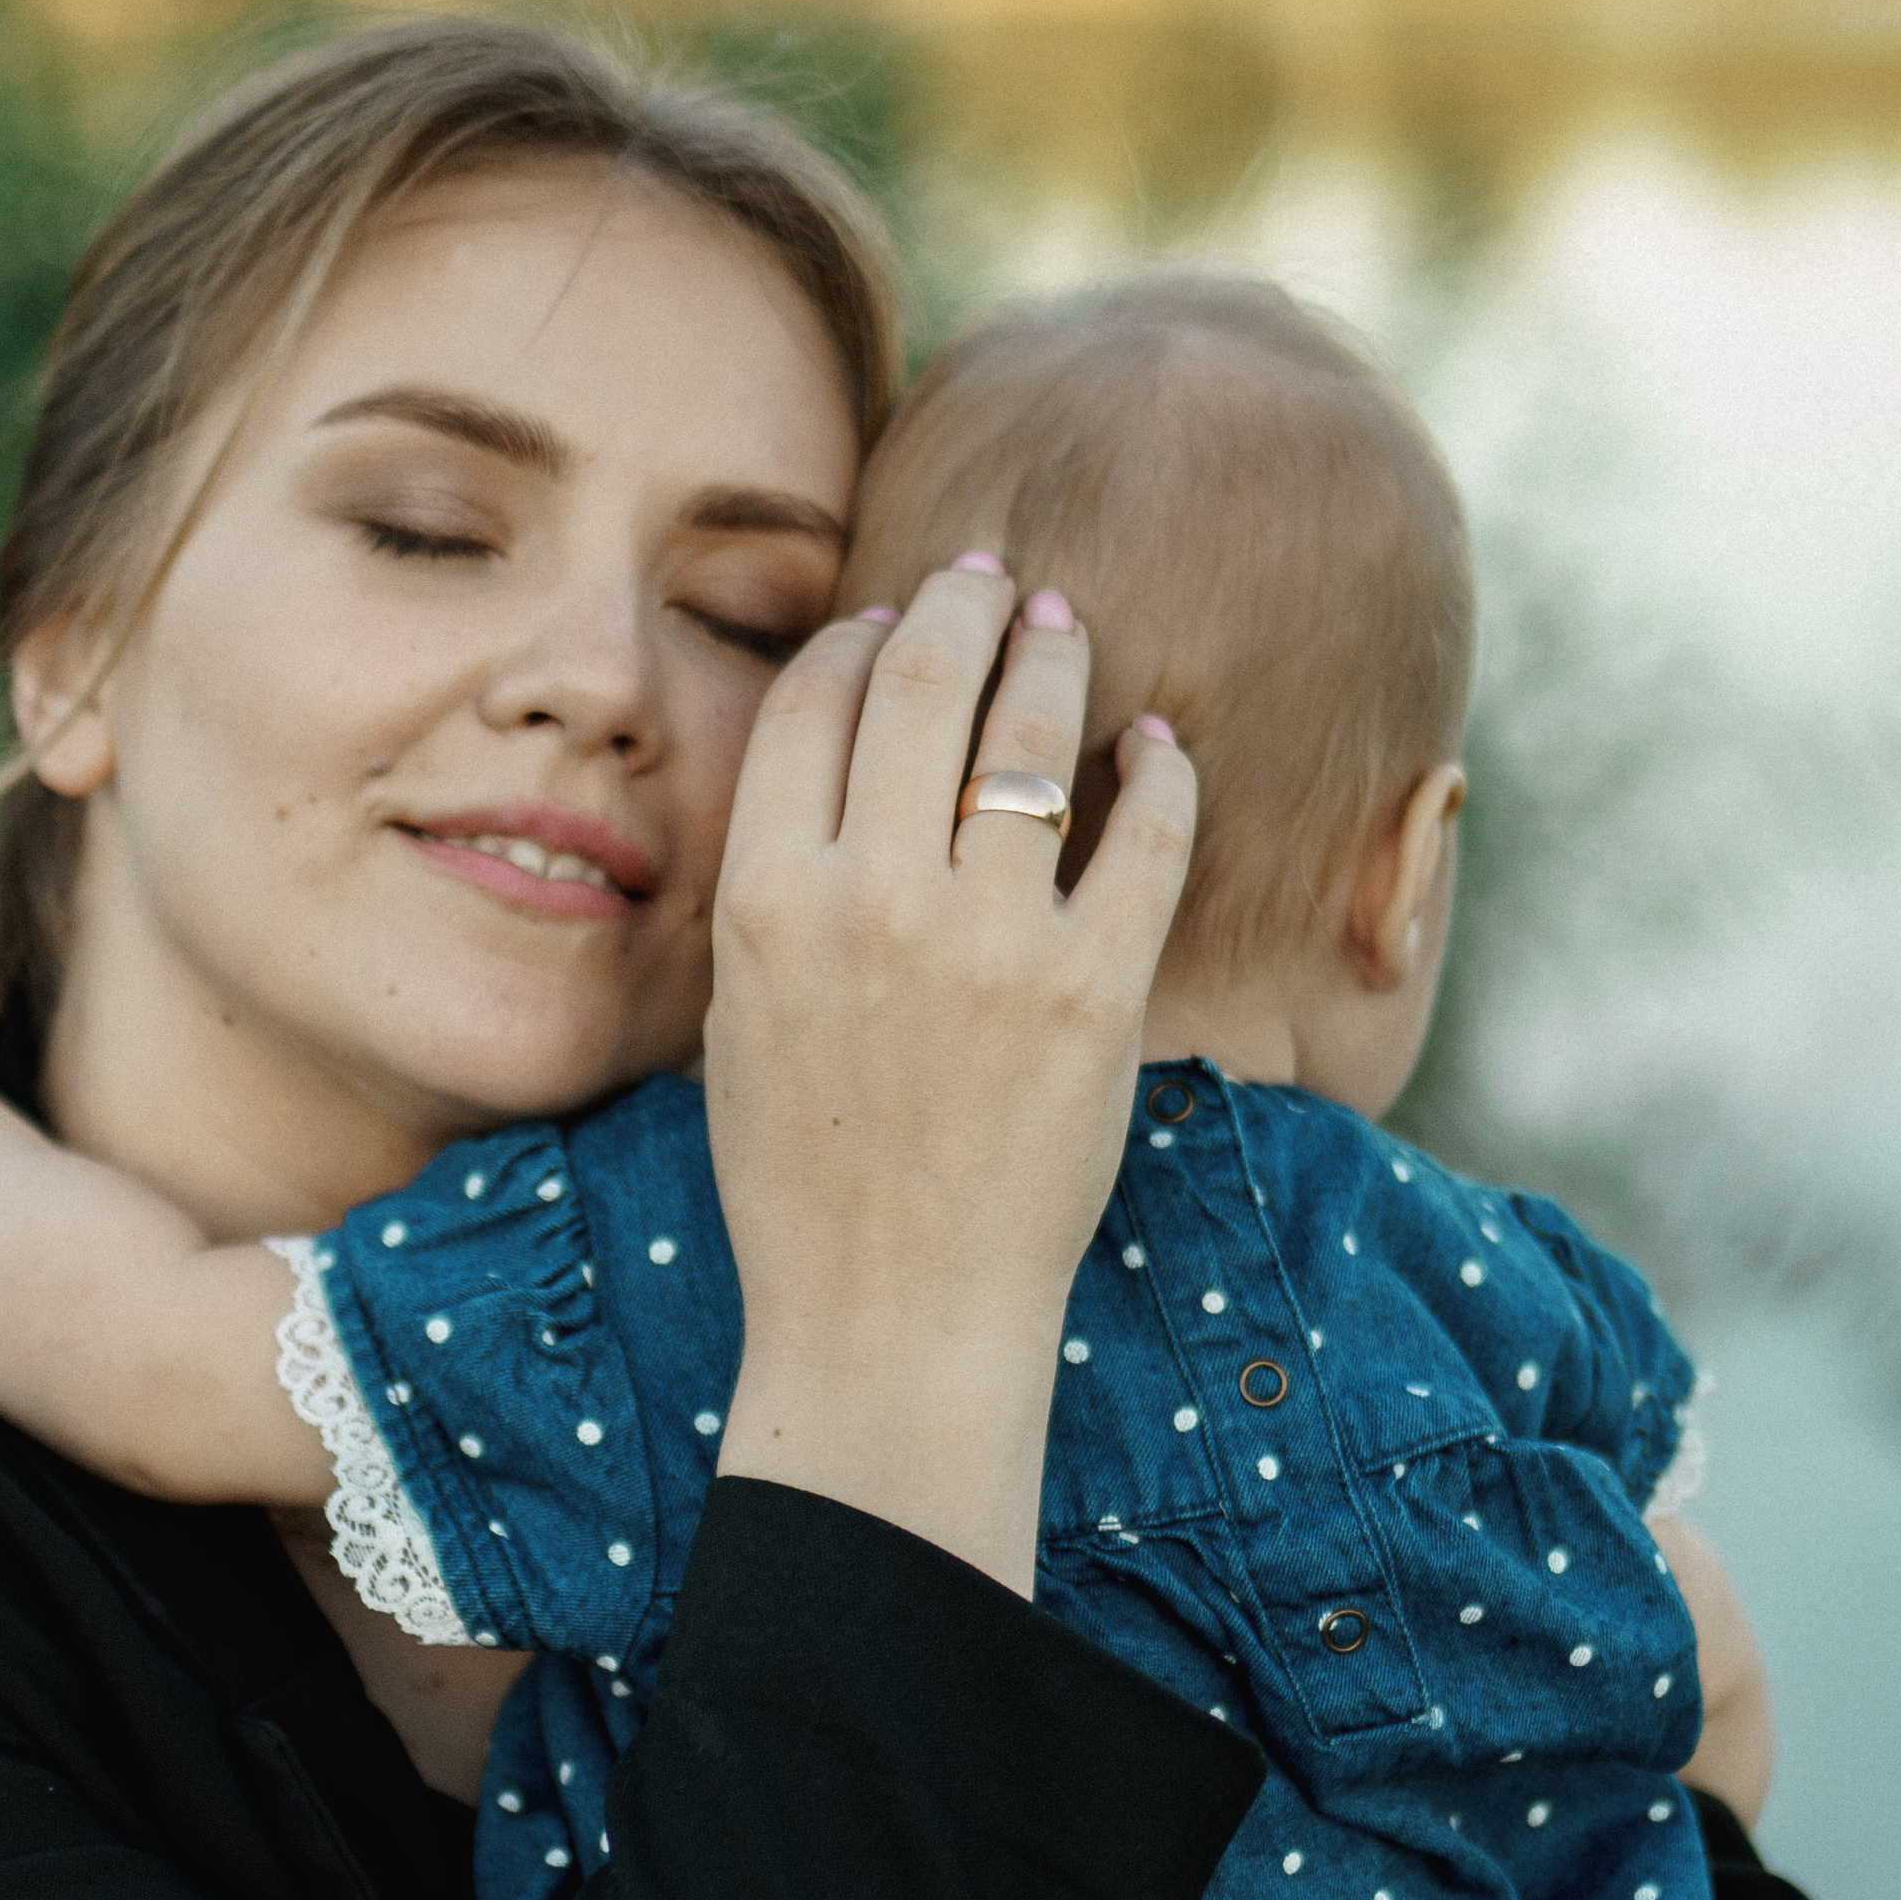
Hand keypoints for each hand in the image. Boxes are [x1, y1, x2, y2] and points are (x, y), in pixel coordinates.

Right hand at [706, 560, 1196, 1594]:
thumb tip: (830, 771)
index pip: (814, 705)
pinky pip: (1142, 838)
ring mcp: (989, 941)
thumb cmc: (805, 1183)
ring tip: (1066, 632)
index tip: (891, 620)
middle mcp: (871, 899)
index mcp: (767, 901)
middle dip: (961, 607)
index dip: (859, 640)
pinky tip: (1158, 749)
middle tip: (992, 580)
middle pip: (922, 683)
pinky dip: (1158, 773)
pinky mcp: (1093, 991)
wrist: (891, 1319)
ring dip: (1054, 660)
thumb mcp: (742, 1017)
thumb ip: (780, 889)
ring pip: (1031, 735)